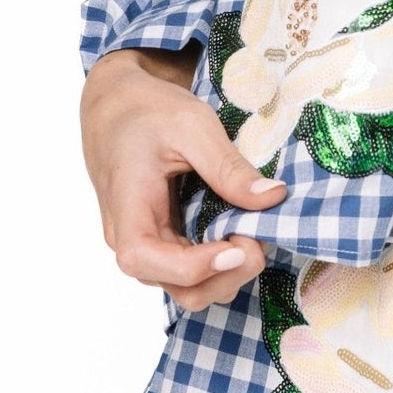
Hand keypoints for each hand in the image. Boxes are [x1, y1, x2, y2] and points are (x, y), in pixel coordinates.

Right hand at [80, 43, 287, 311]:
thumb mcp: (191, 126)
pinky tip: (244, 233)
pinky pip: (193, 268)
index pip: (147, 260)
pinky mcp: (165, 239)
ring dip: (230, 273)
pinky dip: (223, 262)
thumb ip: (228, 166)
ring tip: (256, 234)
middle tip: (261, 237)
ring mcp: (149, 243)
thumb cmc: (146, 111)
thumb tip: (273, 197)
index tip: (242, 246)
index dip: (197, 267)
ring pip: (190, 285)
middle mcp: (132, 238)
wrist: (119, 105)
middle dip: (227, 274)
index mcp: (127, 209)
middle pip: (178, 287)